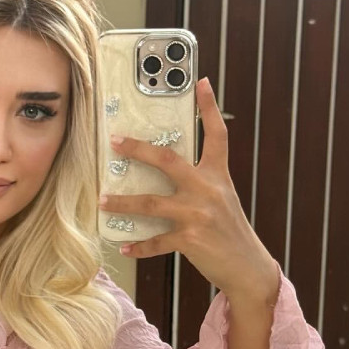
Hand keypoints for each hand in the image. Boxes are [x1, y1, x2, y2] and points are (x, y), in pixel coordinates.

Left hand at [98, 77, 278, 300]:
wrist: (246, 265)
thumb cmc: (228, 230)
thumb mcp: (222, 198)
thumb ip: (201, 181)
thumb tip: (168, 170)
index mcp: (218, 175)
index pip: (217, 134)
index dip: (209, 107)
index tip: (200, 82)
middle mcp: (208, 189)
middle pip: (168, 160)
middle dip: (138, 149)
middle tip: (115, 141)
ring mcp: (198, 214)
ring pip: (151, 203)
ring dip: (123, 203)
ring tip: (102, 201)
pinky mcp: (191, 240)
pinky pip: (156, 241)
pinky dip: (139, 245)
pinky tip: (124, 246)